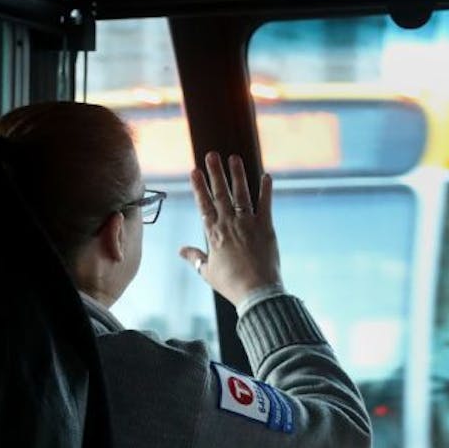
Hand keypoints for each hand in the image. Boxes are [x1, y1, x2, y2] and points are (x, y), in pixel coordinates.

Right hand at [181, 151, 280, 306]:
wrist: (255, 292)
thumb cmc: (231, 284)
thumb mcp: (208, 271)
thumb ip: (195, 257)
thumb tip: (181, 250)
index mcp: (214, 234)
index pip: (204, 205)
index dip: (199, 187)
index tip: (195, 171)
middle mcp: (229, 224)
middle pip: (220, 194)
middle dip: (215, 173)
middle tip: (212, 155)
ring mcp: (248, 224)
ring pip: (241, 194)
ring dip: (237, 175)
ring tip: (233, 158)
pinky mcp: (266, 228)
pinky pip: (265, 205)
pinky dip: (266, 190)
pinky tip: (267, 176)